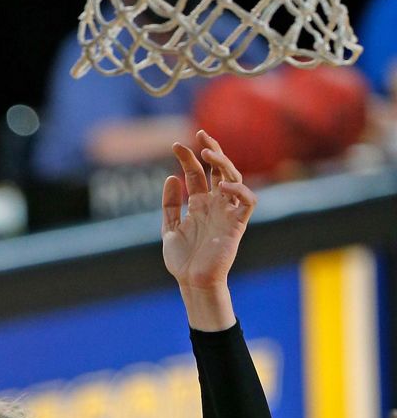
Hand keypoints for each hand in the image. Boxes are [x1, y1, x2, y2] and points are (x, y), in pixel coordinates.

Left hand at [161, 130, 256, 290]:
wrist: (193, 282)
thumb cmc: (182, 260)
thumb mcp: (169, 227)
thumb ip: (170, 204)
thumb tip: (171, 177)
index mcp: (198, 204)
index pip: (196, 174)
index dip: (188, 158)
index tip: (176, 146)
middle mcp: (214, 204)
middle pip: (218, 170)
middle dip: (211, 151)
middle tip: (200, 135)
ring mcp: (227, 212)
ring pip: (234, 178)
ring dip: (224, 163)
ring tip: (208, 153)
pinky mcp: (237, 224)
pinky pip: (246, 202)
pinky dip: (239, 190)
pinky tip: (223, 185)